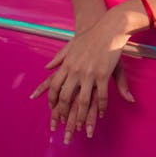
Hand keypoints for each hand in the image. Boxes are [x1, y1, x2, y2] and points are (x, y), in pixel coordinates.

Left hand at [30, 13, 133, 135]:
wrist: (108, 28)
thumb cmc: (90, 36)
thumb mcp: (70, 45)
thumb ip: (58, 58)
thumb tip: (47, 67)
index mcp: (67, 65)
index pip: (54, 86)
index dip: (52, 100)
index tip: (52, 109)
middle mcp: (75, 71)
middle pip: (65, 98)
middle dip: (64, 114)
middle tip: (64, 126)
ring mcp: (89, 74)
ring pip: (82, 102)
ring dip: (82, 117)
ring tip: (82, 128)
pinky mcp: (104, 75)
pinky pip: (101, 96)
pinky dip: (101, 108)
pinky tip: (102, 115)